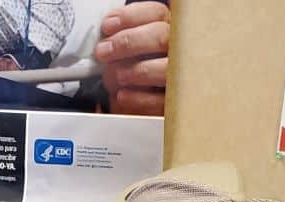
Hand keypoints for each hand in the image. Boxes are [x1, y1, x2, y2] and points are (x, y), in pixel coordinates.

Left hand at [95, 1, 170, 115]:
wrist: (135, 105)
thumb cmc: (132, 72)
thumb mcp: (126, 52)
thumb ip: (121, 39)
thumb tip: (105, 38)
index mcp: (168, 30)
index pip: (156, 13)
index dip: (130, 17)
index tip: (107, 26)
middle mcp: (179, 49)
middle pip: (162, 36)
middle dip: (128, 42)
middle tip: (104, 52)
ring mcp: (180, 76)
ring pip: (165, 68)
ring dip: (134, 71)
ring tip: (118, 76)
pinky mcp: (173, 103)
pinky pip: (160, 100)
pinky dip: (138, 97)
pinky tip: (123, 95)